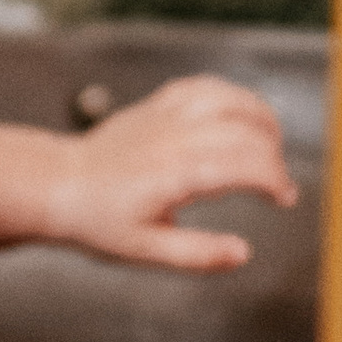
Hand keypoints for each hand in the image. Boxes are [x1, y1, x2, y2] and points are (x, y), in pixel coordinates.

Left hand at [56, 74, 297, 269]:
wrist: (58, 185)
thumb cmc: (97, 219)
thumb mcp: (146, 250)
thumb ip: (197, 254)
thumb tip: (242, 253)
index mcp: (173, 174)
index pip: (242, 165)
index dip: (274, 180)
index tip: (284, 198)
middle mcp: (173, 138)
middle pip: (245, 131)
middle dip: (274, 156)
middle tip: (277, 183)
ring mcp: (165, 116)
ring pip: (229, 99)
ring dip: (261, 118)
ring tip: (271, 143)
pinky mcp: (158, 105)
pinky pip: (204, 86)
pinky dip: (233, 96)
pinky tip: (241, 115)